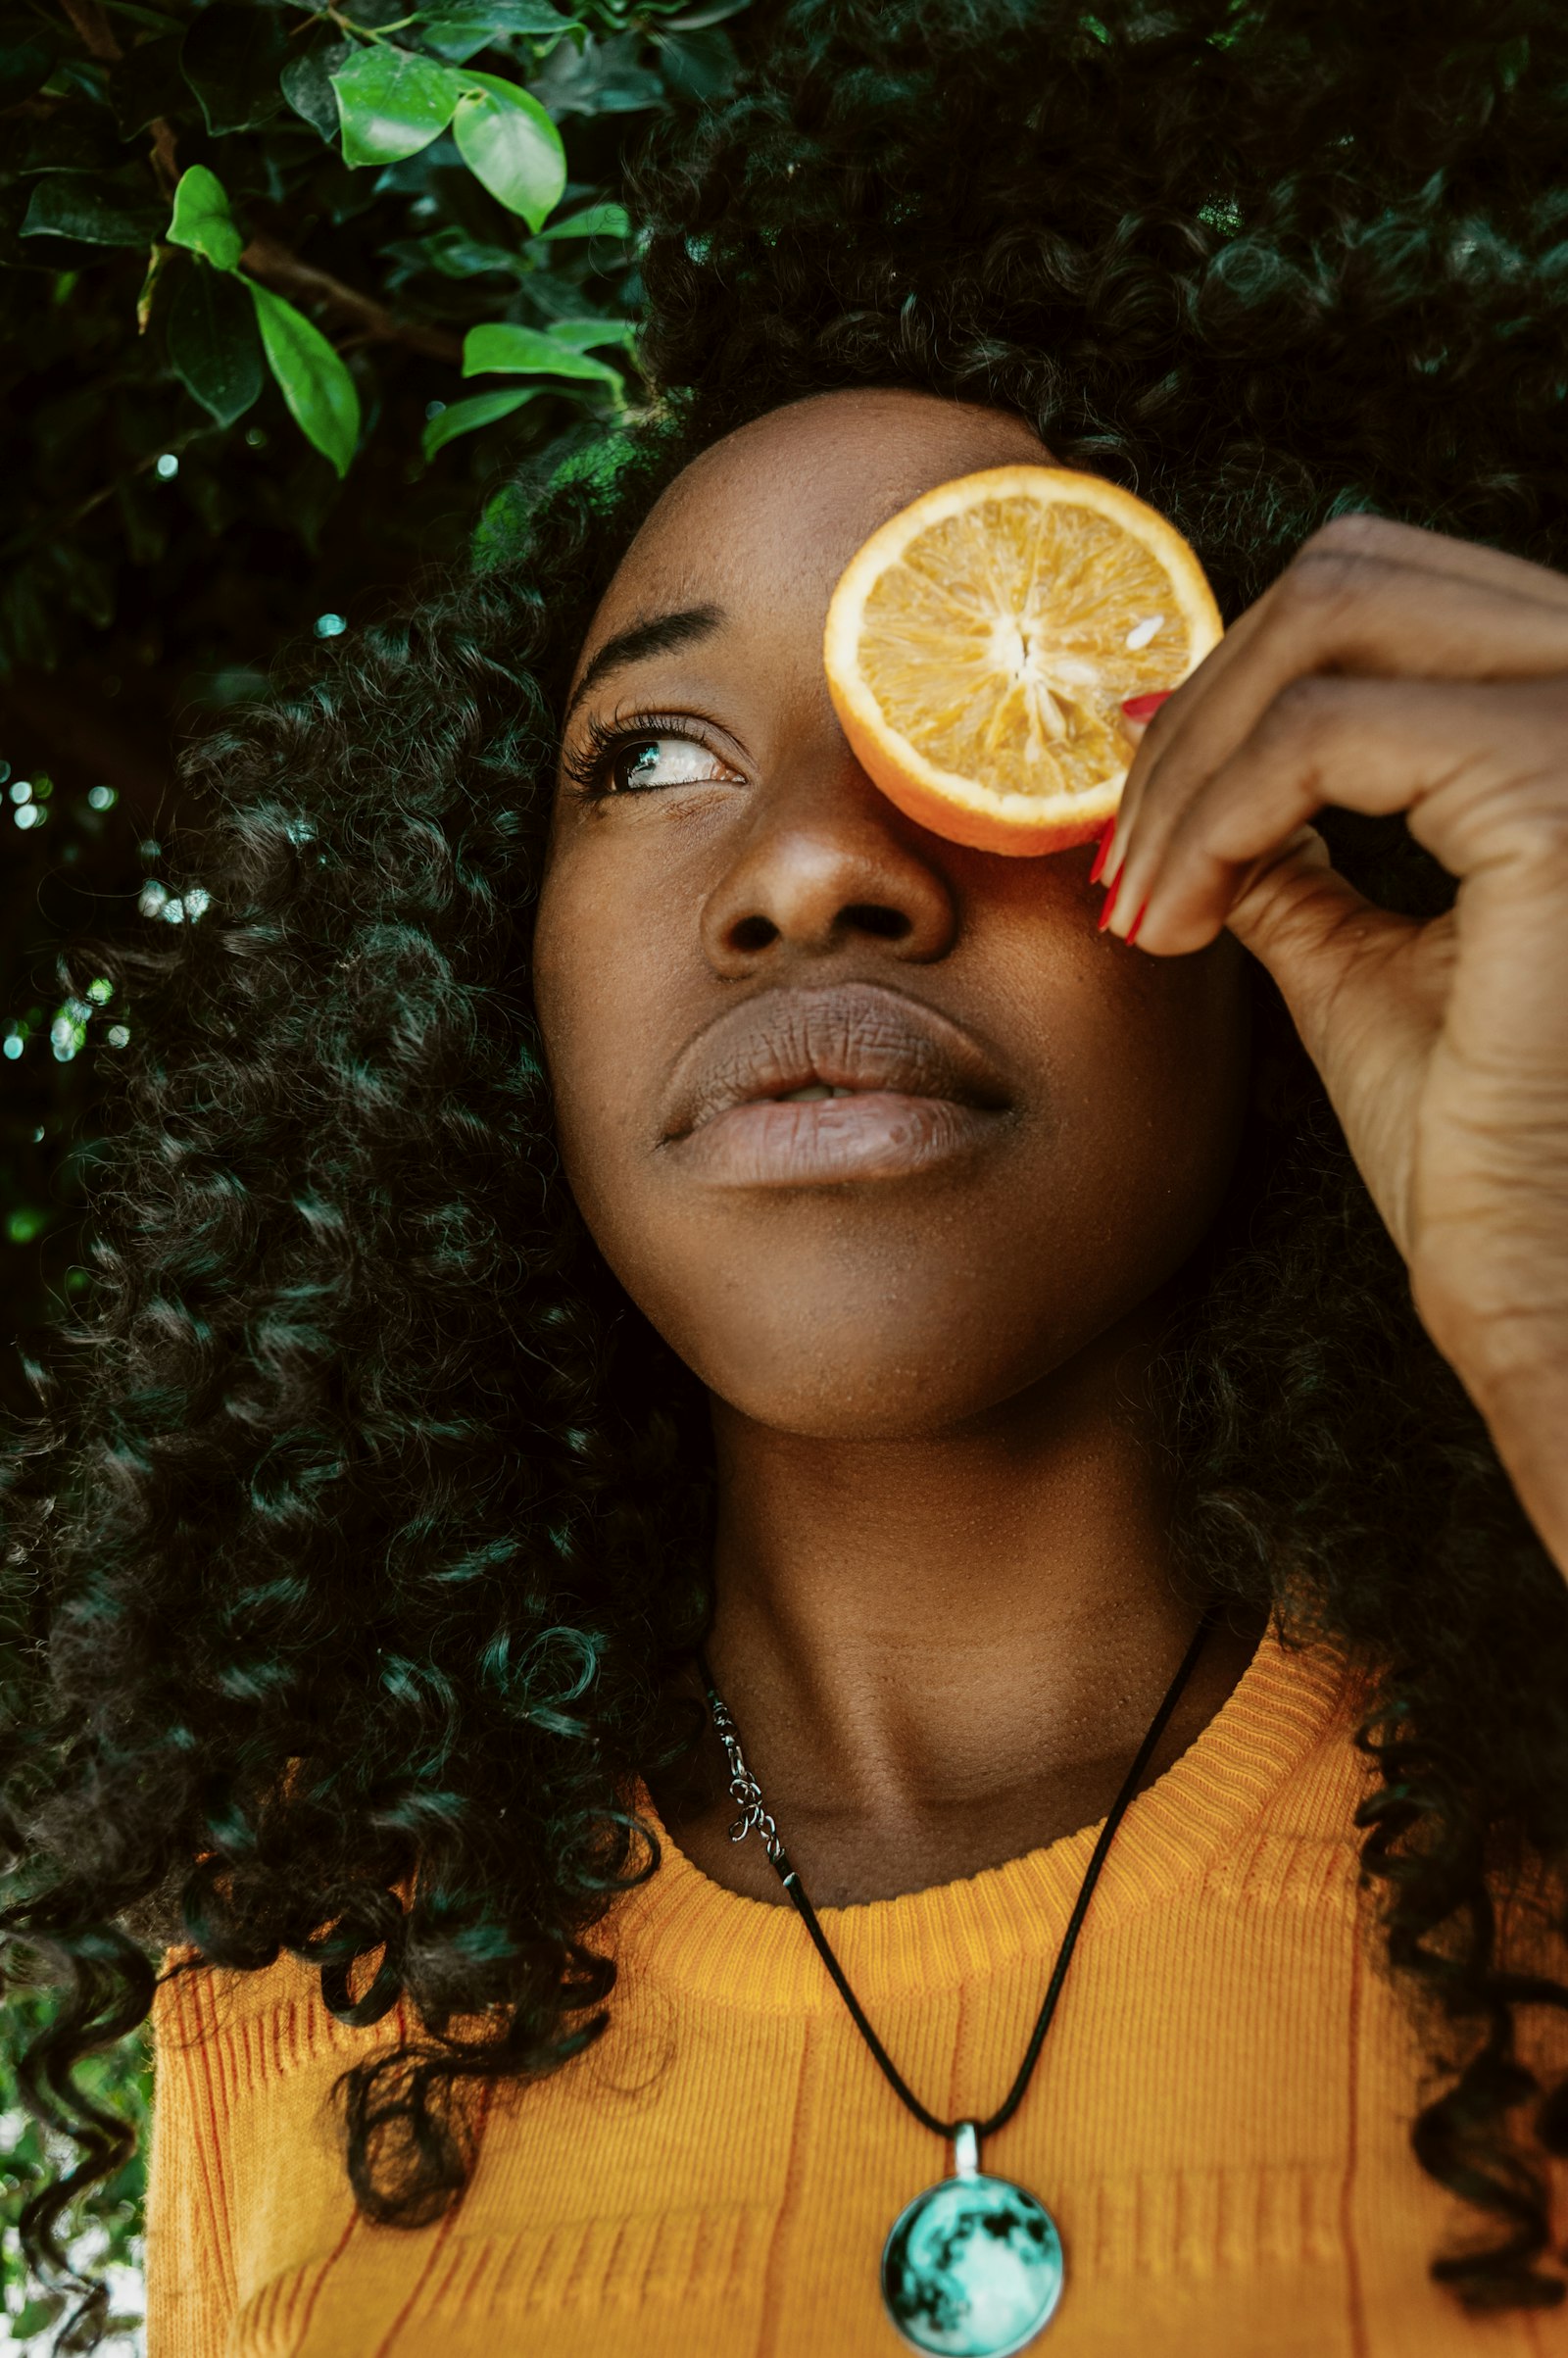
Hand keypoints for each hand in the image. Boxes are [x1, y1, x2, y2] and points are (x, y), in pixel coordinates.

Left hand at [1100, 515, 1567, 1575]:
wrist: (1551, 1285)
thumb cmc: (1489, 1152)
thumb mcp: (1363, 953)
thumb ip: (1293, 842)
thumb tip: (1170, 736)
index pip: (1387, 589)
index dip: (1234, 682)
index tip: (1139, 815)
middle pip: (1353, 571)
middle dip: (1198, 709)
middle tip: (1122, 857)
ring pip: (1327, 620)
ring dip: (1190, 762)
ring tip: (1143, 898)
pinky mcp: (1558, 791)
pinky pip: (1320, 734)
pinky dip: (1210, 816)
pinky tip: (1172, 921)